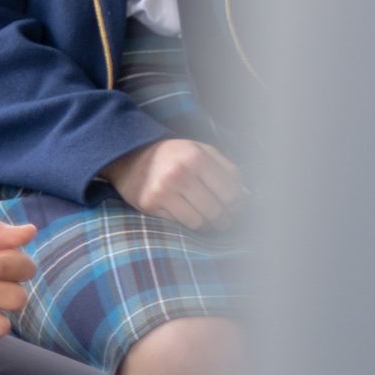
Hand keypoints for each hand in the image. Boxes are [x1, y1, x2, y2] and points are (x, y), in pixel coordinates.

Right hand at [100, 137, 245, 231]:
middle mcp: (179, 173)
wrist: (127, 156)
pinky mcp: (150, 204)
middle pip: (217, 210)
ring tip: (208, 222)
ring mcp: (163, 190)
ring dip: (207, 225)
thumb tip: (246, 195)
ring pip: (200, 221)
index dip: (238, 206)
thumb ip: (226, 168)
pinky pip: (180, 223)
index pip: (231, 193)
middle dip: (225, 220)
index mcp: (196, 157)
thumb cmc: (171, 155)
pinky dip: (187, 223)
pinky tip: (187, 216)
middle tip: (225, 221)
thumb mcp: (199, 150)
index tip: (236, 210)